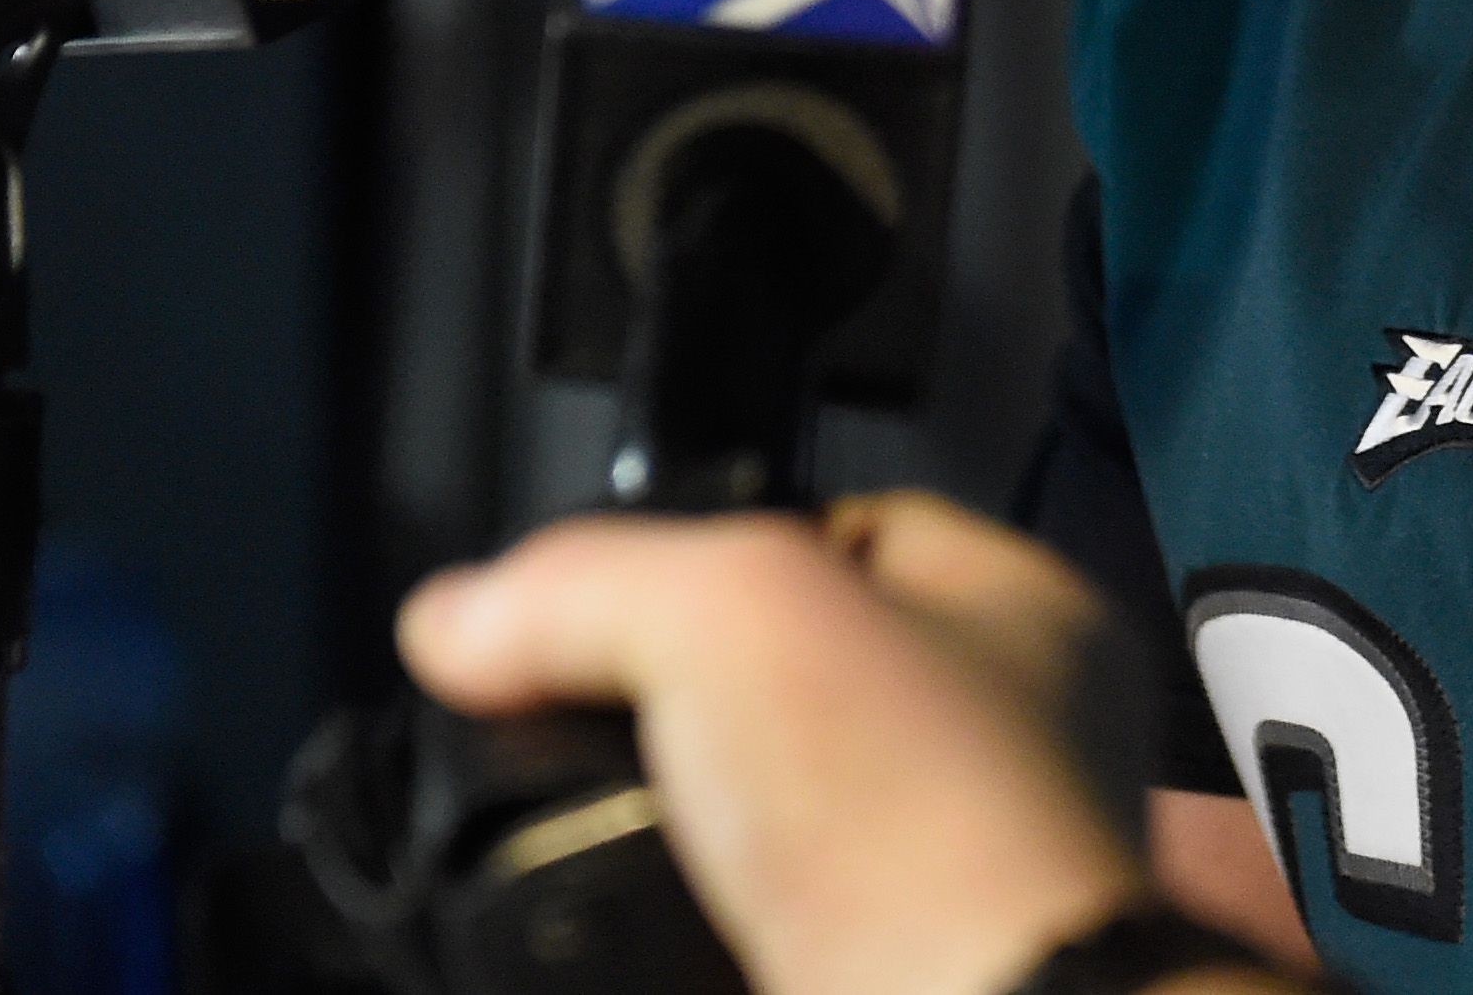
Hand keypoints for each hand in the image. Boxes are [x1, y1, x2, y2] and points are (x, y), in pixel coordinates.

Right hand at [401, 491, 1217, 994]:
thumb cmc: (909, 815)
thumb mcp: (724, 610)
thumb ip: (579, 587)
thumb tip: (456, 622)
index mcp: (1016, 612)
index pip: (842, 522)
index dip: (716, 532)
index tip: (613, 574)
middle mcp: (992, 742)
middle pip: (781, 674)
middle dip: (673, 693)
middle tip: (573, 705)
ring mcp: (927, 875)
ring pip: (750, 808)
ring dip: (663, 821)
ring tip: (581, 821)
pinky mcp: (861, 970)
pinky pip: (735, 920)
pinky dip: (672, 918)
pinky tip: (618, 911)